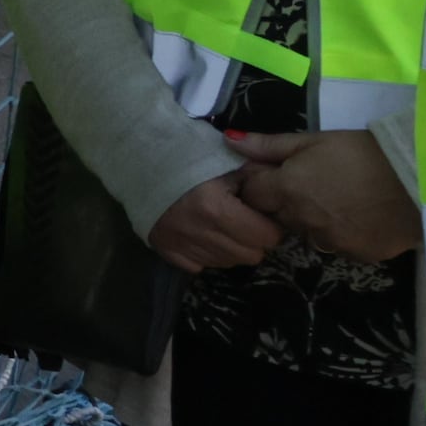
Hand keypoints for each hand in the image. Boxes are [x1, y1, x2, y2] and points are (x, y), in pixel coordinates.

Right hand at [147, 173, 283, 272]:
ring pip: (229, 263)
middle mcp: (200, 233)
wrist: (139, 163)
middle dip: (254, 239)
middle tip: (243, 220)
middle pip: (252, 255)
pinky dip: (206, 254)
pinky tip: (201, 233)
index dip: (270, 225)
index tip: (261, 214)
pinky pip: (201, 266)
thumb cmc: (186, 159)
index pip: (268, 236)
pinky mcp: (167, 252)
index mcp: (217, 209)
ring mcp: (182, 245)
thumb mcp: (225, 163)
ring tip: (221, 225)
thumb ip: (258, 177)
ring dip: (231, 247)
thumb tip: (287, 189)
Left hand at [224, 126, 422, 263]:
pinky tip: (360, 216)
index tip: (276, 175)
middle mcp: (302, 221)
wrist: (421, 180)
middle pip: (278, 215)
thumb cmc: (365, 152)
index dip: (260, 184)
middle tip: (313, 184)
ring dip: (313, 220)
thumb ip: (270, 146)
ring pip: (308, 233)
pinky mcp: (357, 255)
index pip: (252, 194)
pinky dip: (342, 233)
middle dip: (285, 202)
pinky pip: (338, 245)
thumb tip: (229, 142)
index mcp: (287, 190)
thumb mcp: (315, 140)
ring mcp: (330, 242)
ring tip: (341, 198)